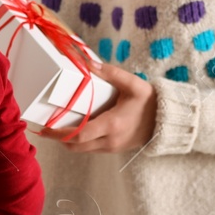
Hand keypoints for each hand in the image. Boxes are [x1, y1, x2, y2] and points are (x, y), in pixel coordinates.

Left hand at [37, 59, 157, 154]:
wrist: (168, 121)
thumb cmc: (151, 102)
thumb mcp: (134, 84)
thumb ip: (111, 73)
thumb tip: (89, 64)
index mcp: (112, 125)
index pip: (79, 135)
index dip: (59, 133)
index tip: (45, 128)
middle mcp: (110, 140)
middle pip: (76, 146)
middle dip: (58, 138)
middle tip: (46, 126)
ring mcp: (112, 147)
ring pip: (82, 149)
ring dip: (69, 141)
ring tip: (58, 126)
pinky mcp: (114, 149)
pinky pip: (91, 148)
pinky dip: (80, 141)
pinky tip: (76, 128)